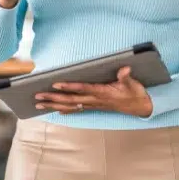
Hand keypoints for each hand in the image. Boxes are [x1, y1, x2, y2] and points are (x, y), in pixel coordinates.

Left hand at [34, 67, 153, 117]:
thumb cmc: (135, 93)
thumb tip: (124, 69)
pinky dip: (65, 110)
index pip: (82, 89)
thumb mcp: (133, 84)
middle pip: (70, 100)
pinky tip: (55, 111)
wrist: (141, 107)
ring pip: (70, 106)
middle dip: (53, 98)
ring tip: (39, 104)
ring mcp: (93, 104)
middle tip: (37, 96)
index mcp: (102, 93)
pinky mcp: (94, 106)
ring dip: (54, 105)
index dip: (69, 87)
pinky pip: (77, 109)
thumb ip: (126, 77)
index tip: (55, 84)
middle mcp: (95, 100)